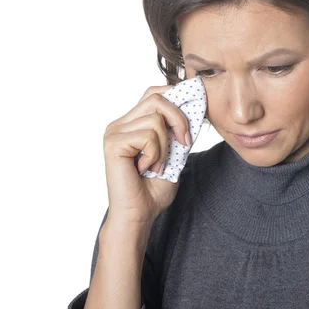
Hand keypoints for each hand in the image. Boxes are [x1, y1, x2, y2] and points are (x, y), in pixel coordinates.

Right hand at [101, 84, 190, 226]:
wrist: (139, 215)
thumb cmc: (153, 189)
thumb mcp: (173, 154)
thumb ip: (177, 132)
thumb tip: (194, 108)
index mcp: (131, 123)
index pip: (153, 93)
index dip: (175, 96)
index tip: (195, 112)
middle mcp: (119, 123)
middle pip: (156, 98)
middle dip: (178, 119)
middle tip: (184, 143)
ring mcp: (114, 132)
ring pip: (155, 118)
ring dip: (165, 145)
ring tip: (157, 165)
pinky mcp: (113, 143)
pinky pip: (148, 135)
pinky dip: (156, 153)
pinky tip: (146, 169)